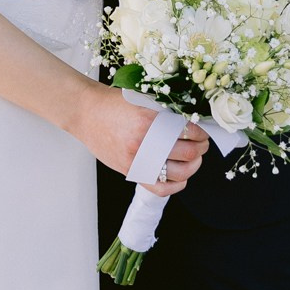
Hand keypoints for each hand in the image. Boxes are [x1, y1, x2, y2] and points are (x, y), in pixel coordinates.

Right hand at [81, 87, 207, 194]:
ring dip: (194, 166)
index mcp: (148, 121)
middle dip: (201, 148)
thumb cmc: (112, 103)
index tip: (204, 132)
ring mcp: (137, 160)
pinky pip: (160, 188)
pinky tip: (182, 177)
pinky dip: (177, 185)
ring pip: (179, 173)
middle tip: (203, 144)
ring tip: (194, 159)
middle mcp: (143, 143)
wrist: (85, 112)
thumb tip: (192, 124)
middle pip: (188, 153)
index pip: (188, 132)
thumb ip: (164, 114)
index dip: (202, 133)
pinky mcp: (131, 171)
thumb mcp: (142, 101)